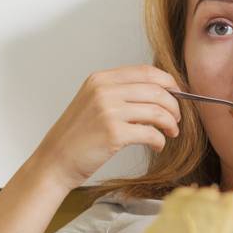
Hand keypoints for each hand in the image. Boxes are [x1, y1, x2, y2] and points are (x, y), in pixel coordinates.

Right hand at [32, 65, 181, 189]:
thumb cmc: (77, 137)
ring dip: (170, 123)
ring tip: (171, 133)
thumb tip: (159, 93)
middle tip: (177, 118)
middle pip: (156, 89)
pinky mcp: (114, 133)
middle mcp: (104, 90)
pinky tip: (158, 145)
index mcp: (100, 79)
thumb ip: (120, 93)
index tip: (178, 94)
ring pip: (157, 110)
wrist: (54, 161)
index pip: (146, 71)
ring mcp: (108, 111)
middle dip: (174, 104)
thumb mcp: (94, 103)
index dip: (168, 82)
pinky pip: (151, 133)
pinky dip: (160, 140)